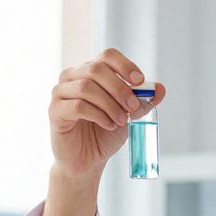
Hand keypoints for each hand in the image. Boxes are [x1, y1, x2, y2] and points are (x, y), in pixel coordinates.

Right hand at [48, 48, 165, 178]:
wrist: (88, 160)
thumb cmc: (104, 133)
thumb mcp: (129, 115)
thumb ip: (142, 101)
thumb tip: (160, 89)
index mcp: (90, 71)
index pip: (107, 56)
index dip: (125, 65)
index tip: (139, 81)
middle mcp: (72, 77)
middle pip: (96, 69)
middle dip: (119, 88)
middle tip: (133, 107)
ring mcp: (60, 93)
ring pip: (86, 86)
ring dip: (109, 104)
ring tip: (121, 120)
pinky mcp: (55, 111)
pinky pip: (77, 106)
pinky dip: (98, 115)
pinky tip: (108, 124)